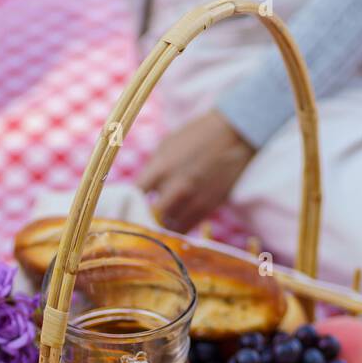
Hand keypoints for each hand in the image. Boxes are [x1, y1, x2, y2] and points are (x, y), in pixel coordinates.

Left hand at [137, 109, 255, 232]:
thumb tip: (137, 193)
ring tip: (160, 218)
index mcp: (161, 168)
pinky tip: (175, 220)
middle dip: (145, 217)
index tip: (127, 205)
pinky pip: (186, 228)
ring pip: (168, 227)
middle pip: (150, 217)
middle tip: (142, 218)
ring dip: (162, 224)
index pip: (135, 195)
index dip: (128, 202)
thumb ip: (151, 170)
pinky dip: (178, 227)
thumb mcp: (166, 146)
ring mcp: (194, 200)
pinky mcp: (208, 208)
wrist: (234, 134)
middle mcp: (176, 187)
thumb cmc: (196, 136)